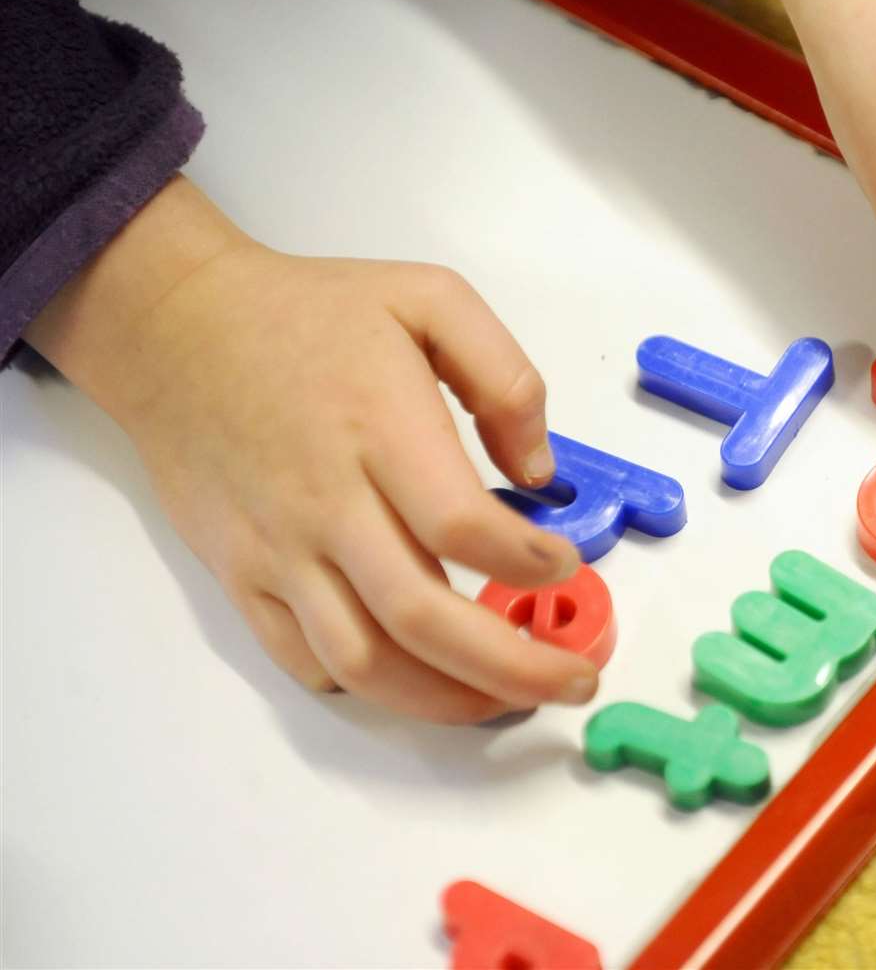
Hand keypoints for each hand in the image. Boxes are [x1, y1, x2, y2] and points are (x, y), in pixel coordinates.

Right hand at [25, 178, 591, 722]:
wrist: (178, 330)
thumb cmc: (310, 314)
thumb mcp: (429, 298)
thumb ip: (505, 377)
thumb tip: (539, 471)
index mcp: (380, 429)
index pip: (460, 525)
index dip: (526, 563)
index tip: (565, 564)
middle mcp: (327, 503)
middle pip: (422, 617)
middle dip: (513, 666)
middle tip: (574, 679)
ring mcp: (279, 550)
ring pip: (365, 662)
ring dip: (447, 699)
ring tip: (508, 699)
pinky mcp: (243, 577)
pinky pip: (306, 660)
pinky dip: (370, 687)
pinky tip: (421, 680)